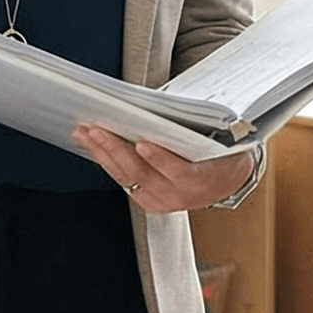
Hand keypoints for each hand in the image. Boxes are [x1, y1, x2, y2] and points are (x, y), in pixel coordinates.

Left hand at [72, 124, 255, 212]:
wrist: (227, 181)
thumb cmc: (223, 153)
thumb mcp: (221, 141)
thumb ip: (196, 132)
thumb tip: (161, 111)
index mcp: (201, 181)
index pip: (179, 172)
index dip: (160, 159)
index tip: (143, 143)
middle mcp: (179, 197)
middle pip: (142, 174)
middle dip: (116, 150)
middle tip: (97, 129)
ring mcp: (161, 201)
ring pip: (127, 178)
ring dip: (103, 154)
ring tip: (85, 133)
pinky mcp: (148, 201)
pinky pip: (124, 181)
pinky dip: (108, 162)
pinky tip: (94, 146)